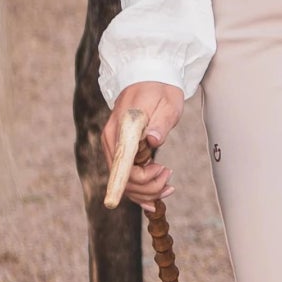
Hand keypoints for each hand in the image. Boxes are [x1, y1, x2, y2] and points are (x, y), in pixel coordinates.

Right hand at [104, 81, 184, 212]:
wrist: (149, 77)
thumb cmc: (161, 89)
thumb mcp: (168, 101)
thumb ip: (161, 122)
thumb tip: (153, 140)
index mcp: (124, 126)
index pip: (120, 161)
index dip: (118, 184)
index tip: (112, 204)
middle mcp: (112, 139)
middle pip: (123, 177)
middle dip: (147, 186)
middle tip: (168, 175)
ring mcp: (113, 146)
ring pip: (124, 181)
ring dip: (146, 190)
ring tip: (168, 183)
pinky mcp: (118, 151)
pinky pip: (125, 176)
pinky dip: (140, 188)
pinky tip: (157, 195)